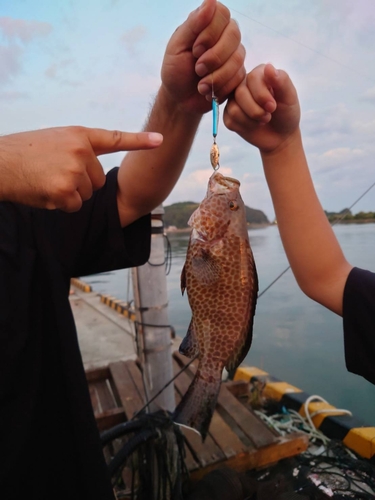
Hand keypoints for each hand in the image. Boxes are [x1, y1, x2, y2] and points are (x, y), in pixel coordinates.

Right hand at [0, 126, 162, 211]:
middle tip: (55, 173)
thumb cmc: (24, 153)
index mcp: (79, 135)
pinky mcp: (65, 190)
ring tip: (47, 179)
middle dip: (81, 183)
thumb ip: (80, 149)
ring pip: (88, 194)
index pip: (115, 138)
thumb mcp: (56, 140)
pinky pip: (75, 206)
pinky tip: (45, 191)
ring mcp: (74, 170)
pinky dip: (61, 205)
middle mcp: (80, 150)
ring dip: (70, 194)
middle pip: (98, 180)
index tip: (160, 140)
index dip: (140, 141)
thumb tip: (95, 172)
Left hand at [161, 0, 245, 113]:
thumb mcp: (177, 47)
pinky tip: (208, 92)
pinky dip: (221, 87)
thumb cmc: (175, 71)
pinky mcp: (238, 74)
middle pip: (234, 35)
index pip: (222, 13)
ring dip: (216, 76)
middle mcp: (224, 36)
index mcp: (208, 23)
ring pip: (237, 58)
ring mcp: (234, 55)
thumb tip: (211, 0)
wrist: (180, 100)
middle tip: (197, 69)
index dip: (211, 32)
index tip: (195, 49)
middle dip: (214, 57)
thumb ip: (193, 24)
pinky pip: (239, 77)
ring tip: (201, 85)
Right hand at [224, 63, 300, 153]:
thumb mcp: (289, 97)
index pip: (252, 78)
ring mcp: (234, 100)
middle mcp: (243, 84)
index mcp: (259, 74)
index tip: (273, 107)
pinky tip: (253, 126)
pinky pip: (230, 120)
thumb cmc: (286, 114)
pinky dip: (245, 127)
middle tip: (268, 116)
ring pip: (233, 109)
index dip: (261, 95)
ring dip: (251, 119)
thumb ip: (282, 81)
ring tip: (263, 120)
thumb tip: (268, 66)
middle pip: (240, 94)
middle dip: (256, 110)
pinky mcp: (229, 115)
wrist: (281, 136)